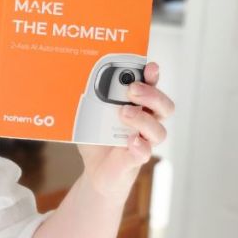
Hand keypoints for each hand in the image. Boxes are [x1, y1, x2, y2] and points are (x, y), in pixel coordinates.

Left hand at [76, 61, 174, 197]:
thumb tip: (73, 79)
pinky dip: (140, 146)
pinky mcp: (135, 160)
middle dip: (151, 95)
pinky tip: (131, 141)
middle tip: (132, 90)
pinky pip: (144, 153)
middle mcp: (146, 123)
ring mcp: (143, 142)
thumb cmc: (97, 139)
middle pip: (163, 107)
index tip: (149, 67)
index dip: (153, 77)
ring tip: (124, 113)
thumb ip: (90, 100)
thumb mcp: (91, 115)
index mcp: (138, 108)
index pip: (152, 89)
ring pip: (158, 131)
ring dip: (143, 119)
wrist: (96, 171)